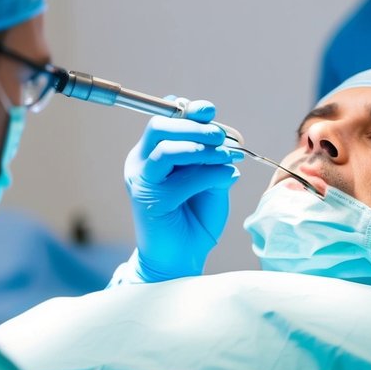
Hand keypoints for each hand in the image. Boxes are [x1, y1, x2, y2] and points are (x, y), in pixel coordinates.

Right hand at [124, 99, 242, 281]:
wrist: (183, 259)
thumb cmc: (195, 218)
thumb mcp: (210, 181)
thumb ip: (211, 158)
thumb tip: (222, 135)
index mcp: (153, 153)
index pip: (164, 119)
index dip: (187, 109)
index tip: (211, 111)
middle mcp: (142, 163)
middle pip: (158, 126)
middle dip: (193, 125)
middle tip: (220, 136)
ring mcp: (142, 181)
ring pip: (164, 148)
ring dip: (200, 147)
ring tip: (226, 155)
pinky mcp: (149, 201)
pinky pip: (180, 179)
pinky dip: (209, 174)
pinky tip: (228, 177)